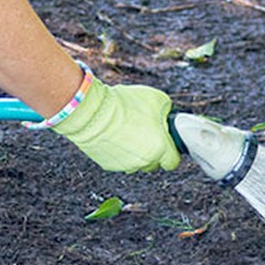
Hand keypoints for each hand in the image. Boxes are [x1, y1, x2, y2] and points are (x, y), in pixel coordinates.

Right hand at [52, 79, 180, 172]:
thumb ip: (168, 112)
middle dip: (154, 152)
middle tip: (146, 135)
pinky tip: (115, 138)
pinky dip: (119, 153)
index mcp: (160, 148)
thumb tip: (167, 117)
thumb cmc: (124, 104)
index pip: (173, 162)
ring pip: (137, 164)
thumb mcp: (157, 99)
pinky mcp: (109, 165)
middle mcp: (145, 161)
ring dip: (136, 153)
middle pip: (155, 163)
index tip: (167, 144)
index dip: (171, 152)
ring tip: (128, 135)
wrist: (91, 111)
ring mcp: (126, 165)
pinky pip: (120, 162)